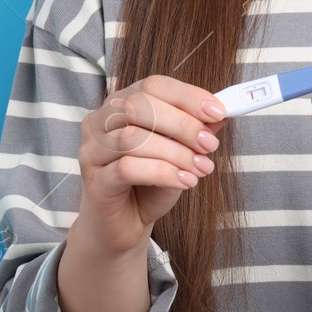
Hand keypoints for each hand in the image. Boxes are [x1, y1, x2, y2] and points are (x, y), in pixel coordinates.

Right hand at [75, 74, 227, 255]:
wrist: (123, 226)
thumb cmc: (148, 184)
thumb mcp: (178, 152)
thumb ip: (195, 130)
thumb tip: (220, 114)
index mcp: (120, 104)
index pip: (153, 85)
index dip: (188, 96)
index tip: (219, 111)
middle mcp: (100, 121)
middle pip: (139, 106)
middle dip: (182, 124)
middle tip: (210, 144)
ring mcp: (92, 150)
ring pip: (133, 138)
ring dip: (176, 152)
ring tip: (201, 168)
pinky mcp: (93, 180)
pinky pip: (127, 168)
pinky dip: (163, 172)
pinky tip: (185, 181)